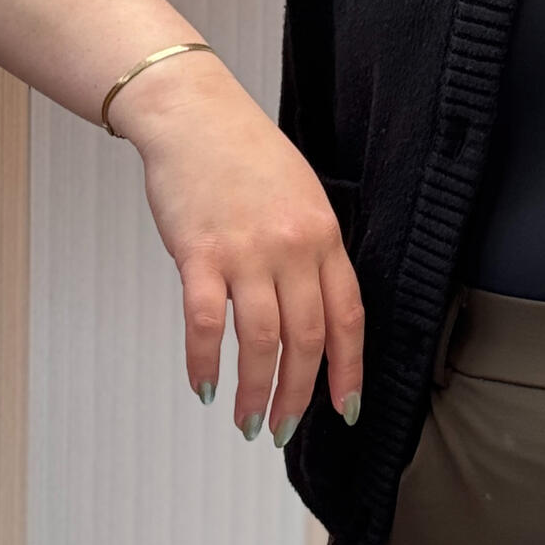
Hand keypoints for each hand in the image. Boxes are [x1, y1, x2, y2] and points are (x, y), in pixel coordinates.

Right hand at [115, 55, 365, 446]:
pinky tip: (205, 387)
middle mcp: (293, 246)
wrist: (196, 116)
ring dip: (256, 392)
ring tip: (248, 422)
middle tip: (283, 429)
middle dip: (298, 394)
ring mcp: (247, 250)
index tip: (345, 408)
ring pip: (261, 341)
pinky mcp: (200, 253)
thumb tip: (315, 309)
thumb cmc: (246, 156)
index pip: (348, 314)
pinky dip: (204, 364)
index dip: (348, 368)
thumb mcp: (301, 196)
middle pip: (307, 338)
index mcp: (323, 233)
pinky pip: (205, 324)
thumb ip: (311, 249)